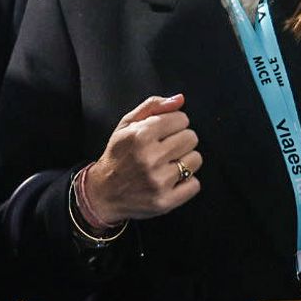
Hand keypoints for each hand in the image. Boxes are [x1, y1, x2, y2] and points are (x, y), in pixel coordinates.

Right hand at [84, 94, 202, 223]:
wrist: (104, 193)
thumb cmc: (118, 156)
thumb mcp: (126, 124)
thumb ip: (153, 106)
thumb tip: (180, 99)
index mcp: (140, 135)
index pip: (181, 119)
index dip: (174, 123)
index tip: (164, 132)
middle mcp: (150, 158)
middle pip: (191, 138)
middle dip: (181, 140)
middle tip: (166, 148)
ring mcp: (158, 181)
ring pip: (196, 160)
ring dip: (185, 160)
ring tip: (168, 164)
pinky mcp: (165, 201)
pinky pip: (195, 184)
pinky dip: (186, 182)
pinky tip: (171, 180)